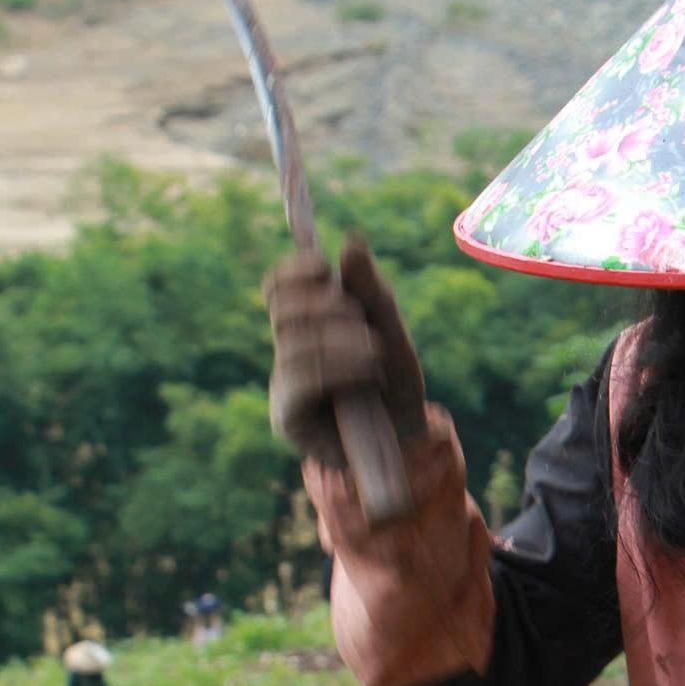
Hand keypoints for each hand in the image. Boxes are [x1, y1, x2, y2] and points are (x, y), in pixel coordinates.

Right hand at [263, 234, 428, 467]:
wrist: (407, 444)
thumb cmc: (395, 389)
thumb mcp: (390, 332)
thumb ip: (370, 291)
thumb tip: (349, 241)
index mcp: (304, 329)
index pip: (277, 287)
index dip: (295, 271)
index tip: (323, 267)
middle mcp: (286, 356)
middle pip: (282, 307)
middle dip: (326, 304)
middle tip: (360, 320)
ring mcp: (284, 387)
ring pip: (293, 339)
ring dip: (340, 337)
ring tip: (374, 353)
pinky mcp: (288, 418)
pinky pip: (301, 375)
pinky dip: (338, 364)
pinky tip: (367, 371)